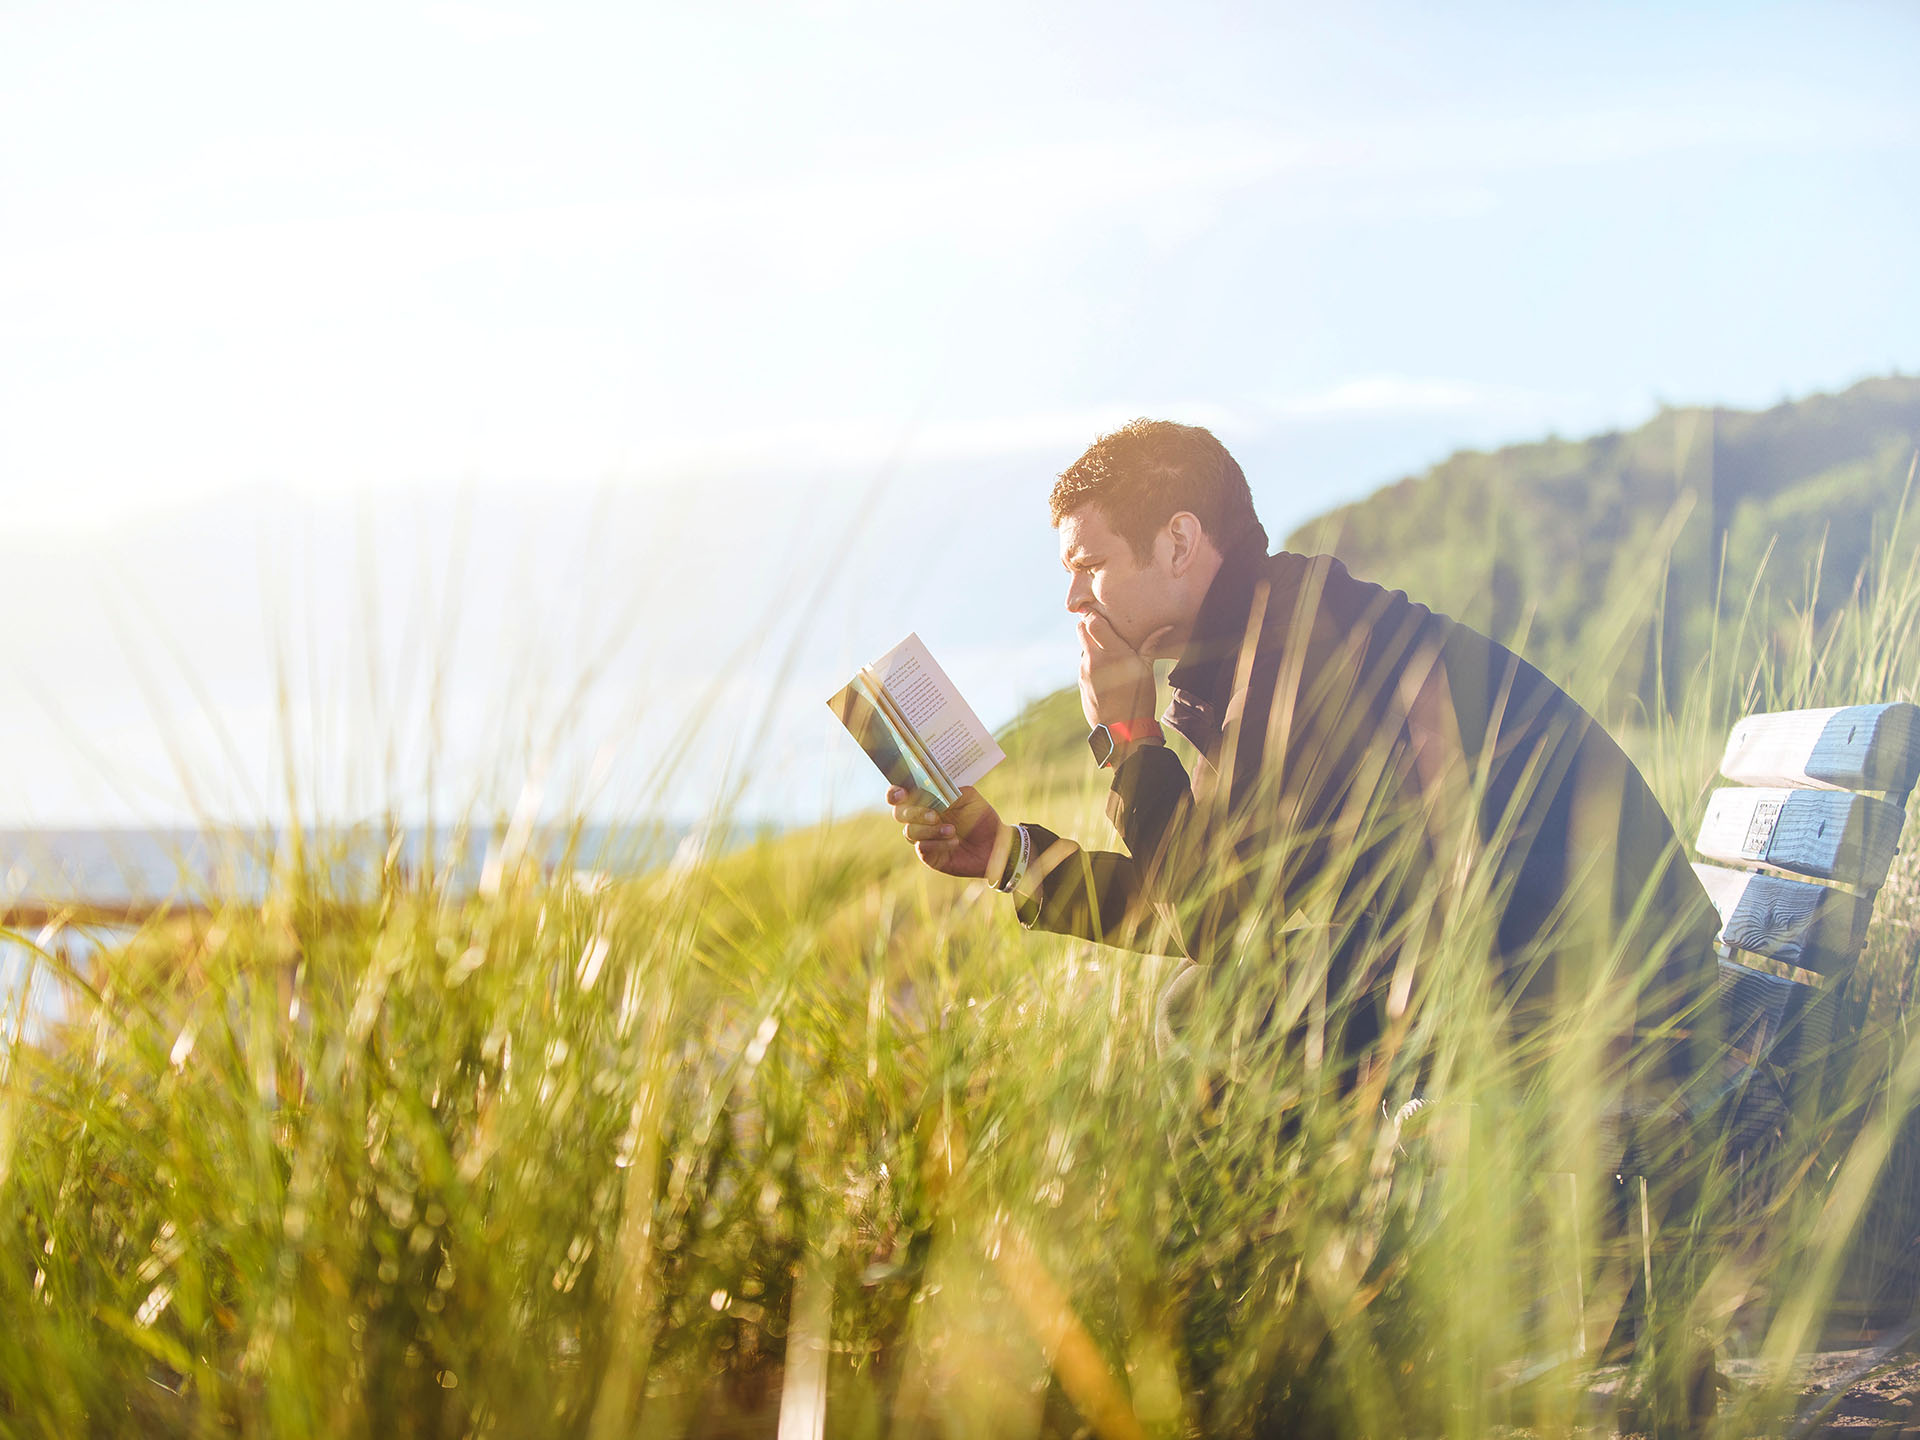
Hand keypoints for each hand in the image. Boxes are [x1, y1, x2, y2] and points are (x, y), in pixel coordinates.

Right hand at [888, 785, 1005, 879]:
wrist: (995, 844)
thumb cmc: (980, 817)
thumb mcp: (969, 797)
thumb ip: (949, 789)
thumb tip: (931, 787)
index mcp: (926, 800)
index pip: (900, 794)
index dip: (894, 793)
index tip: (902, 793)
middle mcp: (920, 818)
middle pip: (899, 813)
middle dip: (914, 813)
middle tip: (934, 815)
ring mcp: (923, 837)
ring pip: (910, 832)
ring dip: (930, 830)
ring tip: (952, 830)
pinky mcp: (928, 855)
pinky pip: (921, 848)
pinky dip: (937, 843)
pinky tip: (954, 842)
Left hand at [1077, 613, 1168, 730]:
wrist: (1122, 731)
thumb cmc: (1139, 699)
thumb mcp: (1147, 670)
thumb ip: (1151, 645)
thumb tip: (1166, 627)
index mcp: (1111, 652)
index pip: (1092, 622)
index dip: (1095, 614)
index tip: (1103, 612)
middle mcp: (1093, 659)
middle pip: (1081, 630)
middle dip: (1090, 626)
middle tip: (1105, 628)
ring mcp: (1084, 671)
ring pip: (1083, 648)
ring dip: (1093, 646)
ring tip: (1110, 652)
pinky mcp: (1081, 683)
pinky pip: (1084, 665)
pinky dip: (1092, 663)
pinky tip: (1107, 672)